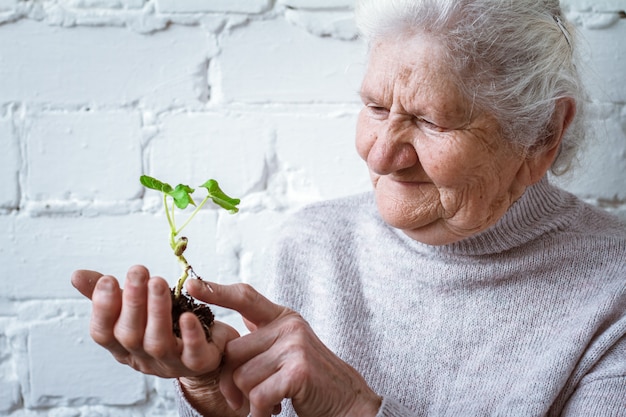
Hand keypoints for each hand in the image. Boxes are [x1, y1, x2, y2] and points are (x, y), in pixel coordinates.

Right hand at [71, 265, 245, 415]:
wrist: (206, 350)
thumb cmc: (164, 325)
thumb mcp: (135, 309)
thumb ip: (108, 295)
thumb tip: (76, 275)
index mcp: (122, 345)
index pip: (103, 333)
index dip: (102, 308)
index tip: (108, 280)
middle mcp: (143, 357)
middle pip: (130, 335)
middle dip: (132, 302)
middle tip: (138, 271)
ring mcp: (170, 363)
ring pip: (158, 343)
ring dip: (157, 311)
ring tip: (158, 282)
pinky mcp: (198, 363)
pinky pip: (193, 353)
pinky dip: (190, 334)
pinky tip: (188, 315)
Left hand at [186, 280, 382, 416]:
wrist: (347, 401)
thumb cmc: (310, 379)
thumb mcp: (288, 348)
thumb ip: (263, 336)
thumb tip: (233, 334)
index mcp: (283, 318)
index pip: (245, 297)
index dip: (217, 291)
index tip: (191, 285)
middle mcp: (288, 326)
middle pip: (233, 353)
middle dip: (232, 383)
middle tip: (246, 398)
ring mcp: (295, 346)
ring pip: (242, 377)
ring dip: (250, 400)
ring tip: (271, 402)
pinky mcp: (298, 369)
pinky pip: (258, 395)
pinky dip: (261, 411)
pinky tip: (275, 409)